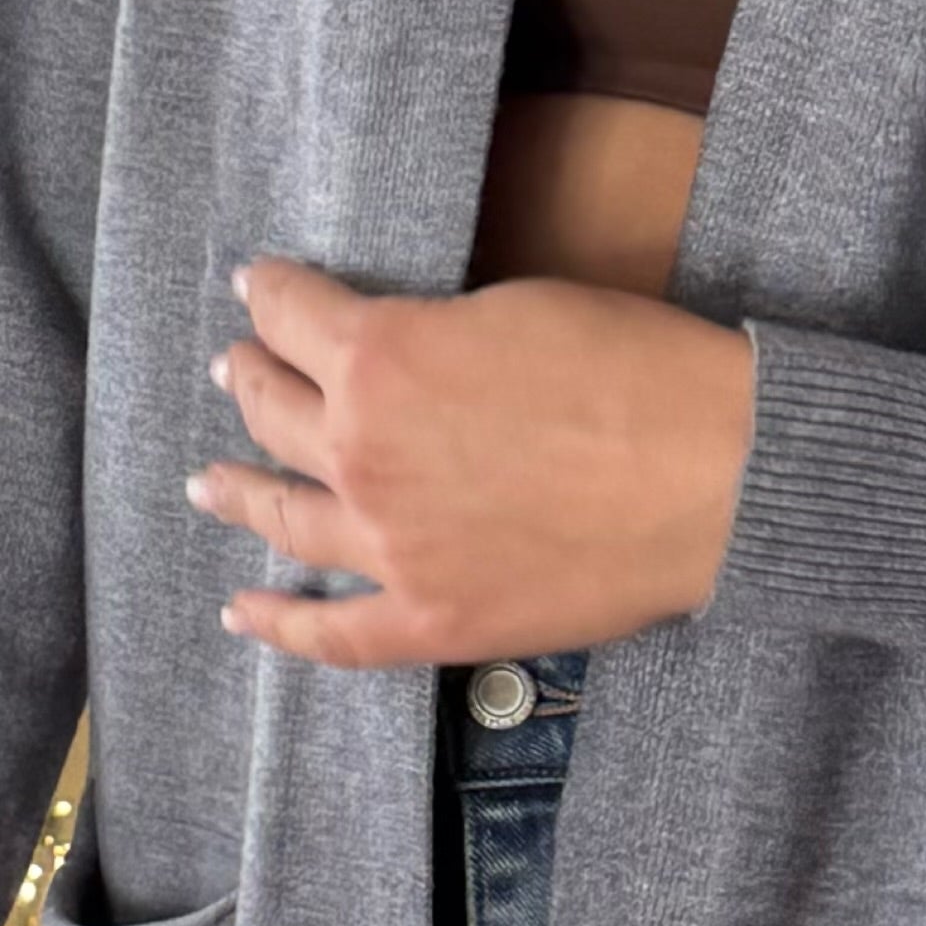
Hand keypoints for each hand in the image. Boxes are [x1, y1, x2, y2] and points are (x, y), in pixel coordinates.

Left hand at [190, 254, 756, 664]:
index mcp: (378, 358)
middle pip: (273, 411)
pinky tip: (242, 613)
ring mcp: (389, 546)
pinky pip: (334, 636)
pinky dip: (280, 626)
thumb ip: (430, 330)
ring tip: (208, 480)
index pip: (293, 315)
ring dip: (237, 491)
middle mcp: (361, 452)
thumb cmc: (635, 371)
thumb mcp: (515, 305)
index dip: (271, 295)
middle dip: (250, 378)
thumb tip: (402, 350)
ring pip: (282, 517)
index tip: (260, 289)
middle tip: (237, 368)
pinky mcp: (431, 619)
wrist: (716, 476)